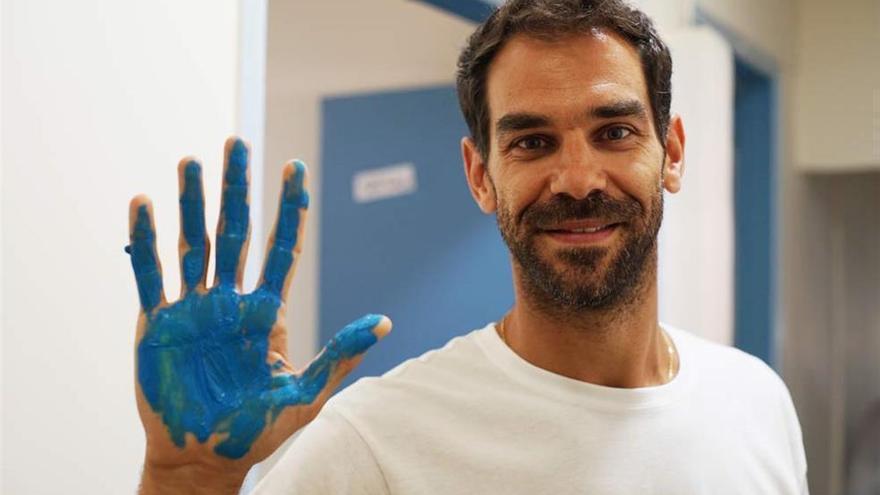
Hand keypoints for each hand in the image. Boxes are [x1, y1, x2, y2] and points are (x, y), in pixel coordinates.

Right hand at [127, 137, 390, 492]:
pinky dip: (144, 241)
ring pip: (193, 243)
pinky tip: (143, 205)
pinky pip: (149, 274)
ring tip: (191, 161)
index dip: (289, 208)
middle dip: (237, 188)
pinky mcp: (157, 324)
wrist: (204, 458)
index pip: (282, 247)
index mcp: (267, 311)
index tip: (295, 167)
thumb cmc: (257, 430)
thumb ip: (340, 355)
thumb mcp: (306, 395)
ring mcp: (193, 308)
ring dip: (191, 203)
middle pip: (236, 232)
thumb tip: (384, 322)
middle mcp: (231, 300)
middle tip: (237, 142)